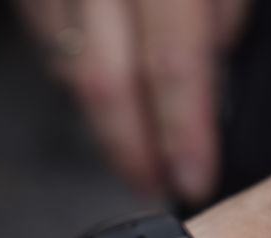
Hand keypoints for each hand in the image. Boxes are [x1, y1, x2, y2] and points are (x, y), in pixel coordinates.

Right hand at [14, 0, 251, 204]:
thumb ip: (220, 10)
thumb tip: (211, 64)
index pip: (167, 62)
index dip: (181, 130)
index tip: (192, 178)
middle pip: (103, 83)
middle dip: (130, 148)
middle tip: (151, 186)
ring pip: (71, 70)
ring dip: (105, 119)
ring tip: (135, 147)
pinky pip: (51, 44)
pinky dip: (78, 76)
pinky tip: (106, 90)